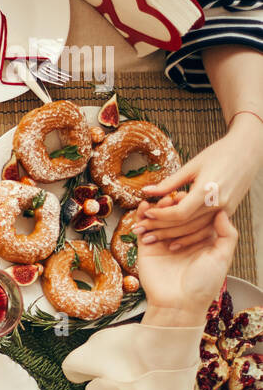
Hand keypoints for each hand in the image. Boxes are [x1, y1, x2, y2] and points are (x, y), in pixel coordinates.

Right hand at [136, 206, 236, 327]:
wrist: (178, 304)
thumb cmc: (203, 284)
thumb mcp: (223, 258)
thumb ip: (227, 234)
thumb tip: (221, 211)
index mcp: (201, 240)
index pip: (196, 215)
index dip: (193, 203)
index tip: (192, 192)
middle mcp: (182, 239)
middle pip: (176, 214)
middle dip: (173, 203)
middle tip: (174, 196)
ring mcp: (163, 242)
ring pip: (159, 218)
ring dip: (158, 207)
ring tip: (160, 201)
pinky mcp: (146, 248)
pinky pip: (142, 228)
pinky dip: (141, 216)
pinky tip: (144, 207)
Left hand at [137, 128, 255, 245]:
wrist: (248, 151)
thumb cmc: (219, 154)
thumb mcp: (191, 166)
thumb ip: (169, 183)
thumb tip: (145, 191)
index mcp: (207, 191)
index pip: (179, 213)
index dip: (160, 216)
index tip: (146, 214)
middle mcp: (218, 203)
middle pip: (185, 224)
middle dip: (160, 229)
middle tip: (140, 230)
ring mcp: (226, 210)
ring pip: (196, 229)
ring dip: (172, 235)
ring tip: (152, 236)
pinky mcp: (229, 212)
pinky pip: (206, 227)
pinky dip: (189, 234)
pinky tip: (174, 238)